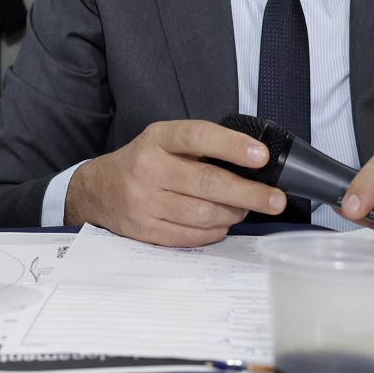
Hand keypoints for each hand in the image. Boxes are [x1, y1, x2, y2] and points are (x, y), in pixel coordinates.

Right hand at [65, 120, 284, 246]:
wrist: (97, 190)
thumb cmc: (143, 162)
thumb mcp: (164, 141)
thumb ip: (200, 147)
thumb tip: (253, 162)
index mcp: (158, 138)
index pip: (198, 136)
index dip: (232, 146)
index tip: (261, 156)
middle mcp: (149, 168)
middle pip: (208, 183)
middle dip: (249, 193)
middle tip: (275, 200)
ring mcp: (145, 201)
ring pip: (203, 214)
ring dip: (233, 214)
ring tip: (243, 210)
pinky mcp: (145, 229)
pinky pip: (190, 236)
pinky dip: (214, 231)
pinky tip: (221, 223)